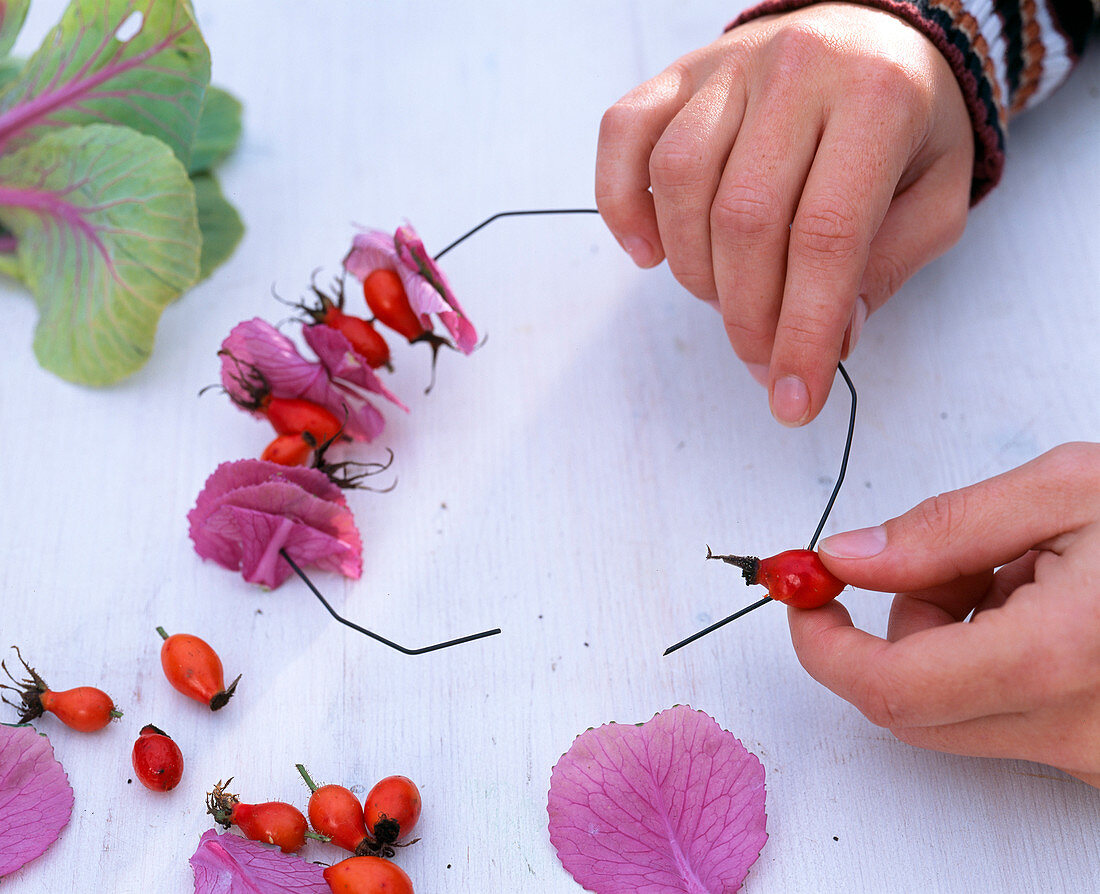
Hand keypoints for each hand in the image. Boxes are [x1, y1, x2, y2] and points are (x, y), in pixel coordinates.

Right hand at [596, 3, 972, 424]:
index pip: (827, 235)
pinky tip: (649, 252)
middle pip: (744, 219)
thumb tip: (823, 341)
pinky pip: (624, 136)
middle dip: (747, 317)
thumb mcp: (936, 199)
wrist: (878, 36)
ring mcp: (729, 67)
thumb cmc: (908, 126)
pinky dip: (621, 204)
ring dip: (693, 270)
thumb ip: (886, 270)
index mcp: (879, 98)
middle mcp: (798, 68)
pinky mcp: (679, 74)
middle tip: (761, 361)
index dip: (803, 331)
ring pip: (680, 182)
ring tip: (724, 297)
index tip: (793, 400)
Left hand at [793, 443, 1099, 787]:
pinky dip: (996, 662)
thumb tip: (850, 558)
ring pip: (955, 710)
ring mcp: (1093, 756)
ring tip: (1025, 573)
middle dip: (898, 628)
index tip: (804, 595)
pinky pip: (1006, 718)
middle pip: (911, 704)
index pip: (887, 689)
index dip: (822, 643)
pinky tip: (1053, 610)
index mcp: (1058, 658)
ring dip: (953, 638)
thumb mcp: (1070, 490)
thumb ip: (945, 528)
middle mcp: (1076, 730)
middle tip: (949, 561)